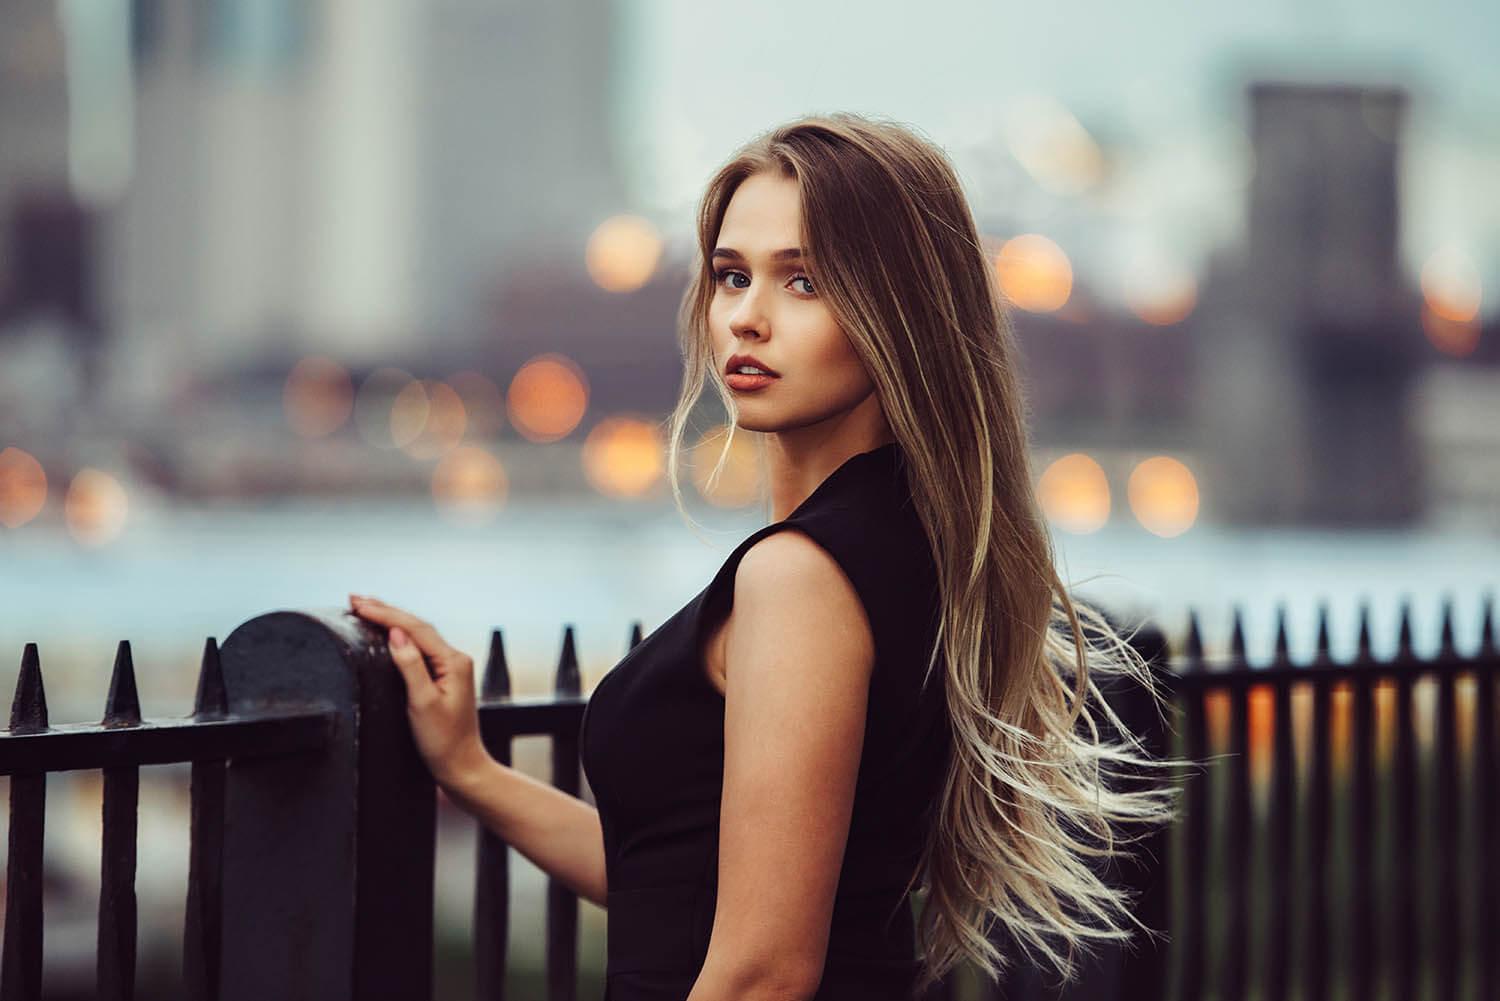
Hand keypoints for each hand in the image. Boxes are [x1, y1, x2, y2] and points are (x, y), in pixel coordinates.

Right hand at [347, 594, 491, 788]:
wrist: (461, 766)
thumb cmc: (443, 741)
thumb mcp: (422, 703)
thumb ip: (410, 666)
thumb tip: (397, 634)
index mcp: (453, 661)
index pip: (415, 628)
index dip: (385, 614)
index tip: (359, 604)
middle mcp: (455, 659)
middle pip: (417, 626)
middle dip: (385, 610)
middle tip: (355, 598)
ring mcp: (451, 667)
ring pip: (418, 634)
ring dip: (392, 619)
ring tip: (366, 606)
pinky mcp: (444, 677)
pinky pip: (419, 647)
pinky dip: (400, 635)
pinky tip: (389, 631)